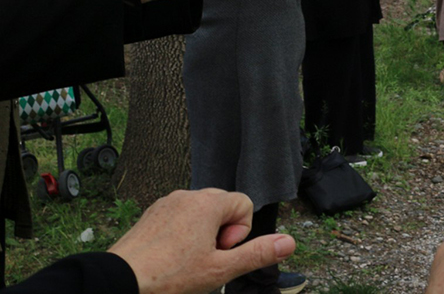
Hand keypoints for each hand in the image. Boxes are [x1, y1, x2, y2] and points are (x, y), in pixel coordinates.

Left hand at [109, 189, 295, 293]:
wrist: (118, 283)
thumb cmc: (168, 278)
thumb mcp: (220, 270)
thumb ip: (257, 253)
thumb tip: (289, 242)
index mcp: (208, 203)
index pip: (244, 204)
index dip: (239, 233)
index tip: (219, 253)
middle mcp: (187, 195)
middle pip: (223, 207)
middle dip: (221, 233)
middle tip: (204, 260)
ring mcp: (166, 203)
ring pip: (200, 213)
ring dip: (201, 234)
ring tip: (185, 262)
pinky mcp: (150, 215)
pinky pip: (178, 218)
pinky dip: (181, 235)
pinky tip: (170, 258)